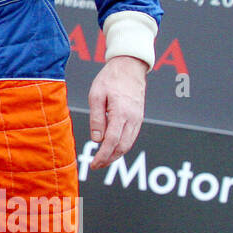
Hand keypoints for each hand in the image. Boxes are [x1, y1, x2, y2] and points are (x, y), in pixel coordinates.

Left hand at [87, 55, 147, 169]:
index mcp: (121, 112)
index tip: (93, 164)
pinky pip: (131, 137)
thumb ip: (97, 118)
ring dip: (116, 155)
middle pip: (122, 147)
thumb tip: (96, 139)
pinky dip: (122, 146)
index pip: (112, 141)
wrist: (129, 67)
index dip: (102, 156)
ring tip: (103, 160)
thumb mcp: (96, 95)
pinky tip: (112, 148)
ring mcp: (138, 118)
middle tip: (96, 165)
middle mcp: (133, 118)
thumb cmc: (110, 78)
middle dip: (109, 159)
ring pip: (128, 144)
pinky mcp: (139, 117)